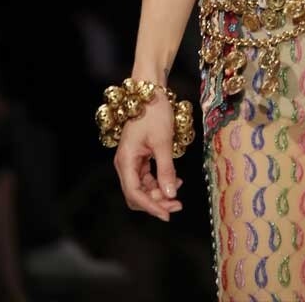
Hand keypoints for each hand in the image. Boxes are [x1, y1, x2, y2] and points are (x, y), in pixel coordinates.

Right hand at [113, 91, 183, 221]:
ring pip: (143, 187)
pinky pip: (148, 177)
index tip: (168, 214)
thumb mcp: (163, 142)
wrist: (151, 91)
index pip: (135, 194)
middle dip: (156, 201)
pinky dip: (160, 181)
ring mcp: (132, 161)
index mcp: (126, 161)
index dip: (151, 207)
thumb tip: (170, 194)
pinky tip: (175, 180)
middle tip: (177, 204)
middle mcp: (125, 164)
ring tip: (178, 192)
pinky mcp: (140, 157)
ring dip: (159, 192)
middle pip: (137, 194)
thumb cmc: (155, 113)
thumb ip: (166, 170)